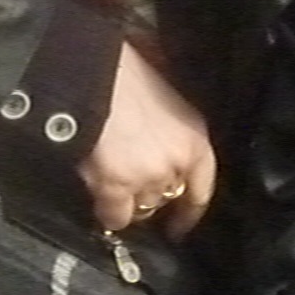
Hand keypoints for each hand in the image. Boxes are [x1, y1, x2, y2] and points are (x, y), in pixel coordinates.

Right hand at [78, 41, 215, 237]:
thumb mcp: (165, 96)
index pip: (202, 187)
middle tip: (132, 192)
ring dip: (128, 203)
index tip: (180, 225)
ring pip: (142, 208)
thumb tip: (158, 145)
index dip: (190, 211)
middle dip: (150, 197)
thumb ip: (169, 128)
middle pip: (168, 199)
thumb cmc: (124, 72)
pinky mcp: (117, 186)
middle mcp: (177, 161)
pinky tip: (98, 201)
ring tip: (111, 188)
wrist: (92, 69)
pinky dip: (106, 212)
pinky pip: (115, 216)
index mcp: (194, 137)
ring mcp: (148, 176)